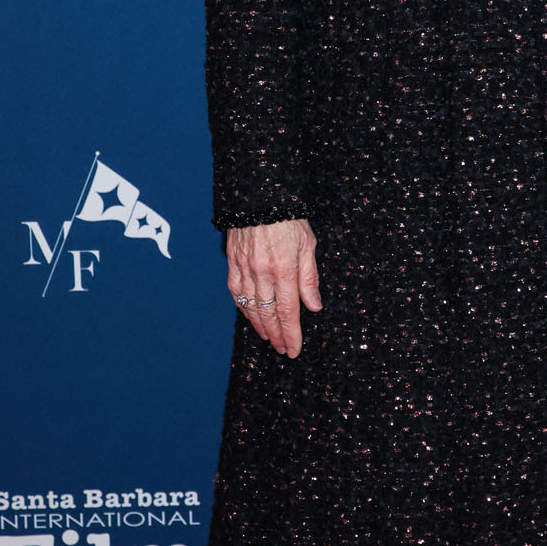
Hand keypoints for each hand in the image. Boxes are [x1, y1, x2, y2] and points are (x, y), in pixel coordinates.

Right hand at [226, 219, 321, 356]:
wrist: (260, 195)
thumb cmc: (288, 217)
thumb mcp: (308, 243)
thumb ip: (309, 277)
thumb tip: (314, 306)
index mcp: (284, 269)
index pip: (287, 311)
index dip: (291, 334)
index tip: (294, 350)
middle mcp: (262, 273)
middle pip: (269, 314)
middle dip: (277, 336)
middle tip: (284, 349)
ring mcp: (245, 268)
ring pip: (251, 307)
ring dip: (260, 326)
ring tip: (270, 338)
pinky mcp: (233, 263)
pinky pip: (236, 293)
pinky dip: (244, 308)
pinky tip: (251, 316)